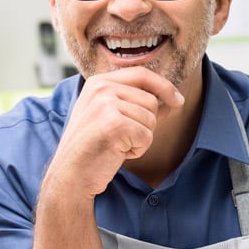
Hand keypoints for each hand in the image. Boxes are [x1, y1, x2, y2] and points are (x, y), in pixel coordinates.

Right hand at [47, 67, 183, 197]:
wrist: (70, 175)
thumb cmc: (91, 149)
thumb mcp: (109, 117)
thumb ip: (135, 104)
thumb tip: (171, 100)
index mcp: (98, 82)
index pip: (141, 74)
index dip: (164, 86)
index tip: (177, 100)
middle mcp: (101, 88)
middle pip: (151, 100)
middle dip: (145, 124)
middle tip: (121, 138)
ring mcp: (106, 105)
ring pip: (151, 120)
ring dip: (140, 139)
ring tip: (116, 146)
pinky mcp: (115, 124)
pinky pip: (146, 137)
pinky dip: (137, 150)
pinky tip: (116, 153)